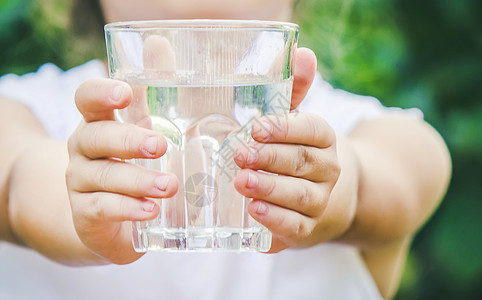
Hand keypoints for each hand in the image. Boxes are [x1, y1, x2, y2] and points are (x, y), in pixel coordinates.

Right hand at [66, 78, 177, 263]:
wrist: (110, 215)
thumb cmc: (130, 162)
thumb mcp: (141, 125)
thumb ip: (149, 89)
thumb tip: (157, 42)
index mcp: (98, 121)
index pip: (87, 99)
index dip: (102, 93)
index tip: (123, 93)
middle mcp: (83, 148)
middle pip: (95, 137)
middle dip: (128, 140)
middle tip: (160, 146)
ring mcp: (79, 181)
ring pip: (102, 175)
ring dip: (137, 180)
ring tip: (169, 186)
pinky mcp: (85, 214)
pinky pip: (101, 209)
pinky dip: (127, 209)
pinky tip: (151, 210)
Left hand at [233, 48, 357, 252]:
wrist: (323, 196)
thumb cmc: (296, 152)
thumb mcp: (293, 121)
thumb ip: (293, 89)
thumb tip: (301, 51)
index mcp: (324, 139)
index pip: (312, 129)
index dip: (286, 128)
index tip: (256, 127)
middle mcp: (327, 170)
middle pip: (302, 162)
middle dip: (270, 158)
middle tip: (240, 154)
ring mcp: (320, 201)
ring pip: (300, 195)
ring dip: (271, 188)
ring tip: (243, 182)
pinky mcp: (306, 228)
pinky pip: (296, 226)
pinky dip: (276, 220)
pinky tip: (255, 211)